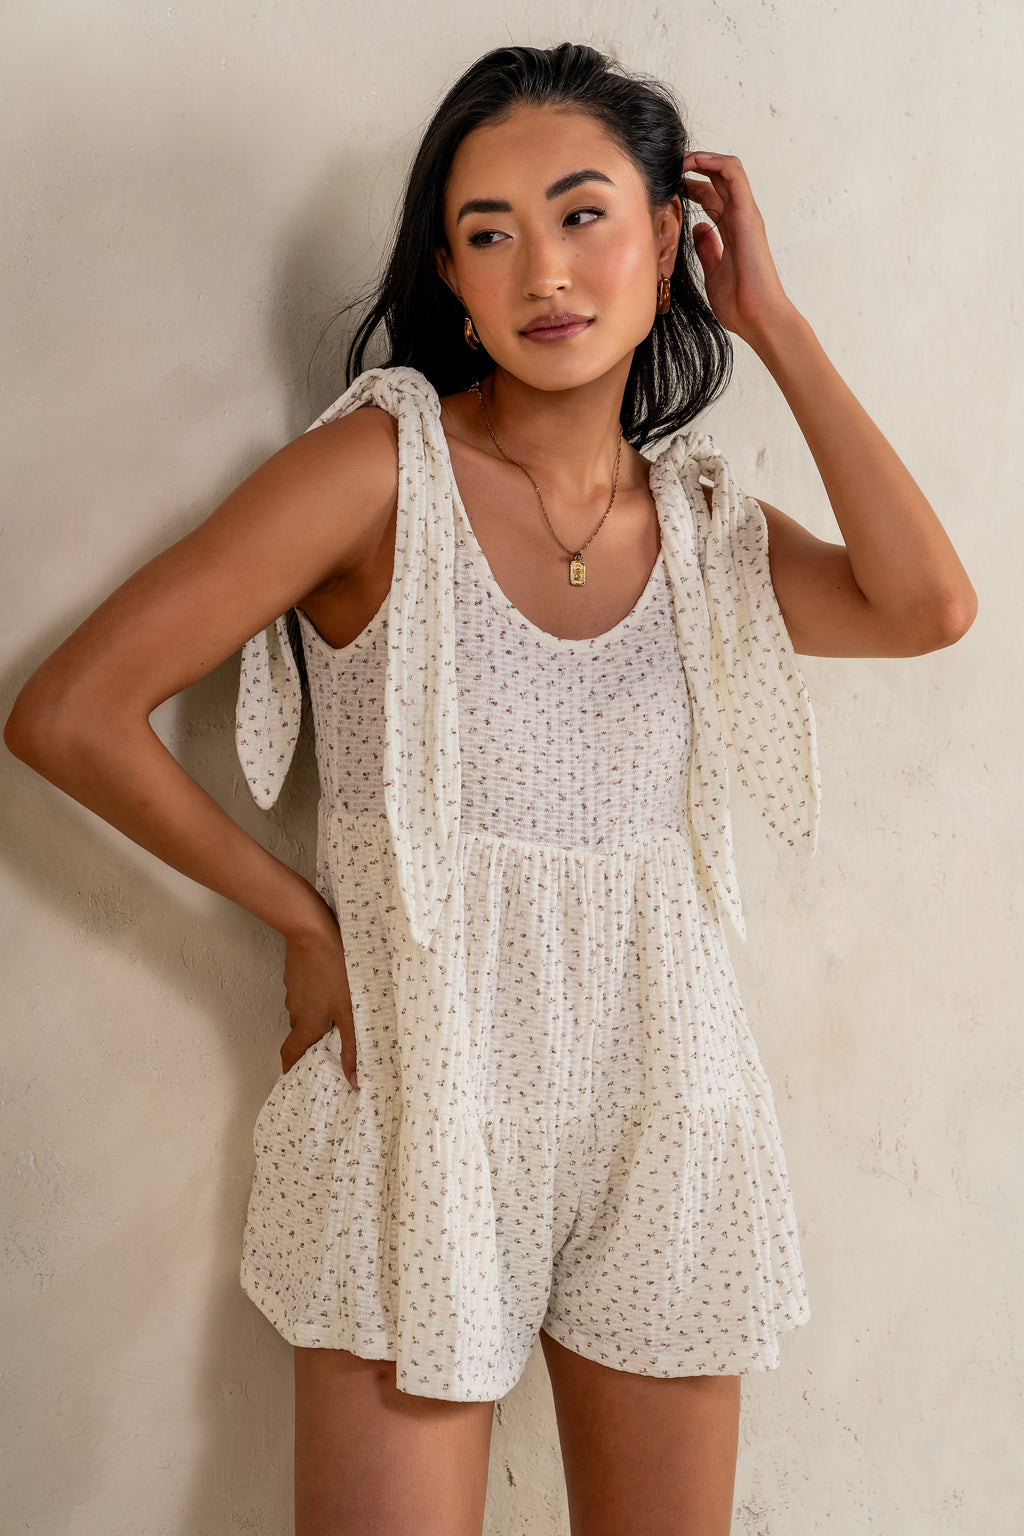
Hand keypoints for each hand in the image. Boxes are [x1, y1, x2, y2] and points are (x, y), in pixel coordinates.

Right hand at [280, 900, 357, 1087]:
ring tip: (339, 1010)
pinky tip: (333, 985)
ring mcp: (294, 991)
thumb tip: (353, 1081)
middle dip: (312, 1041)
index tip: (293, 1077)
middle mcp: (295, 1011)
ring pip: (305, 1010)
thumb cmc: (335, 972)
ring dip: (317, 1014)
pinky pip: (306, 992)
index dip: (289, 1068)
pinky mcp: (296, 975)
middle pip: (300, 1033)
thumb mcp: (349, 1012)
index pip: (289, 1054)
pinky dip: (317, 995)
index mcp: (306, 1025)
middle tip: (330, 1042)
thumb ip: (352, 1047)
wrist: (313, 933)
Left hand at [682, 151, 794, 346]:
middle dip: (693, 167)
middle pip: (718, 180)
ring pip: (728, 170)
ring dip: (703, 158)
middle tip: (670, 165)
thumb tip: (698, 229)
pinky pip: (734, 175)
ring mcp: (745, 215)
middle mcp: (739, 219)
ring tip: (680, 159)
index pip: (712, 197)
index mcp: (731, 231)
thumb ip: (707, 248)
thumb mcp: (713, 271)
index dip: (690, 185)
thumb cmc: (739, 303)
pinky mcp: (747, 214)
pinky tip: (694, 161)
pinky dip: (714, 162)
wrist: (757, 316)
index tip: (669, 185)